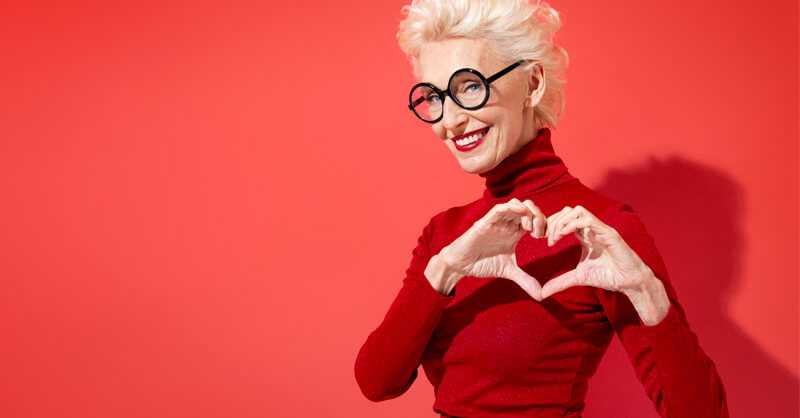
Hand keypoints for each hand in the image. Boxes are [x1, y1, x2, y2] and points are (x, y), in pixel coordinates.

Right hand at [439, 198, 547, 300]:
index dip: (544, 225)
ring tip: (529, 229)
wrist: (461, 265)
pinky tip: (519, 215)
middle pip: (529, 208)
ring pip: (516, 204)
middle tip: (538, 233)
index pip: (535, 220)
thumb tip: (541, 296)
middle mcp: (508, 224)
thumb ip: (525, 280)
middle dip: (538, 217)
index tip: (546, 239)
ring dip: (527, 212)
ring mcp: (497, 222)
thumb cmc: (482, 263)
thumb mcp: (508, 271)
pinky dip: (511, 208)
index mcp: (515, 232)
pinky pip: (499, 209)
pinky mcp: (485, 222)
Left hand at [540, 205, 654, 298]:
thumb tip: (542, 293)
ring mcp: (600, 229)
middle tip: (549, 240)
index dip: (552, 226)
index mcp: (584, 235)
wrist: (629, 282)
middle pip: (568, 211)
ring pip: (578, 211)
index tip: (545, 241)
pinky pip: (589, 220)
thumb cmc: (607, 276)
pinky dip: (573, 225)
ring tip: (556, 237)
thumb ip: (560, 282)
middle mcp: (592, 229)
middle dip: (554, 222)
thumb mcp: (578, 277)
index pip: (564, 219)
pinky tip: (565, 236)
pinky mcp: (608, 234)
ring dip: (563, 221)